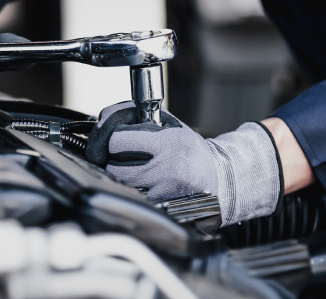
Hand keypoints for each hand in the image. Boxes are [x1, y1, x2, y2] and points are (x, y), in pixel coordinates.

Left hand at [85, 101, 282, 225]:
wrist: (219, 180)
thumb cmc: (190, 151)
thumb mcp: (171, 126)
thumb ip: (140, 118)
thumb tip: (106, 117)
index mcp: (169, 143)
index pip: (117, 140)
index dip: (112, 138)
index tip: (118, 139)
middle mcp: (167, 168)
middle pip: (113, 165)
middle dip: (114, 159)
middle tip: (126, 156)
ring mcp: (163, 192)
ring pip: (119, 183)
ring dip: (121, 176)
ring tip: (136, 170)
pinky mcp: (161, 208)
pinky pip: (131, 198)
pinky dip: (132, 191)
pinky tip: (144, 185)